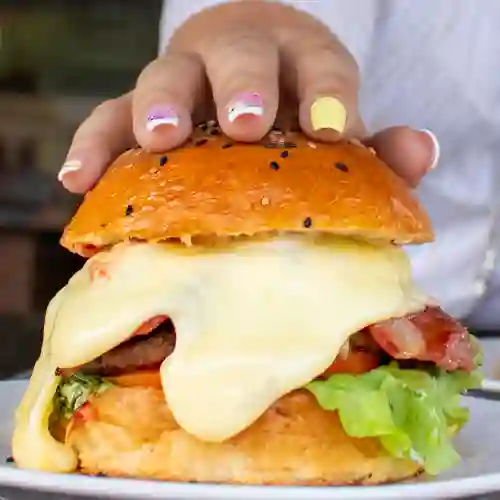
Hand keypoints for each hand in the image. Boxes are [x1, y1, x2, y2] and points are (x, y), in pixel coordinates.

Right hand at [59, 1, 438, 192]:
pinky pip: (106, 120)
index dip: (329, 91)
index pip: (322, 67)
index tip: (332, 128)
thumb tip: (418, 153)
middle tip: (244, 124)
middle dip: (240, 85)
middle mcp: (237, 59)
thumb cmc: (295, 119)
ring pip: (162, 78)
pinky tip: (80, 180)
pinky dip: (94, 146)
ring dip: (156, 106)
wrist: (244, 93)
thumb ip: (376, 148)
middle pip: (235, 54)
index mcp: (298, 61)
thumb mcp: (335, 128)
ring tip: (156, 139)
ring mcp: (181, 84)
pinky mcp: (135, 110)